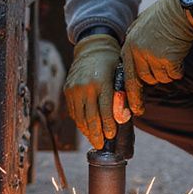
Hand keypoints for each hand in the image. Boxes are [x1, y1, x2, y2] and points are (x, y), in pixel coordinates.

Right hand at [63, 33, 120, 149]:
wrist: (91, 48)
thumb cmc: (111, 63)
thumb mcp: (120, 76)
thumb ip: (122, 96)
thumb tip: (124, 118)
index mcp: (101, 83)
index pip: (105, 110)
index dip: (108, 125)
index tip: (111, 136)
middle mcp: (85, 86)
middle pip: (91, 117)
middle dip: (97, 134)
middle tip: (101, 145)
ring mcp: (74, 89)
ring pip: (80, 117)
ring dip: (87, 130)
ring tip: (94, 140)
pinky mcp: (67, 90)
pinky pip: (73, 111)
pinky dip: (80, 122)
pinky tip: (86, 128)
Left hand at [121, 0, 192, 114]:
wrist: (182, 7)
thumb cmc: (164, 16)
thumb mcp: (141, 27)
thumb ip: (135, 45)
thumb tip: (133, 67)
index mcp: (129, 45)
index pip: (127, 75)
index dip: (130, 94)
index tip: (134, 109)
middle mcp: (137, 52)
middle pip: (145, 80)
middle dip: (152, 81)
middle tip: (152, 87)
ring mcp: (152, 56)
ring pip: (160, 78)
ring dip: (168, 71)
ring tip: (171, 51)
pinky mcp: (168, 58)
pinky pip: (174, 74)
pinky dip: (179, 68)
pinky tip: (179, 53)